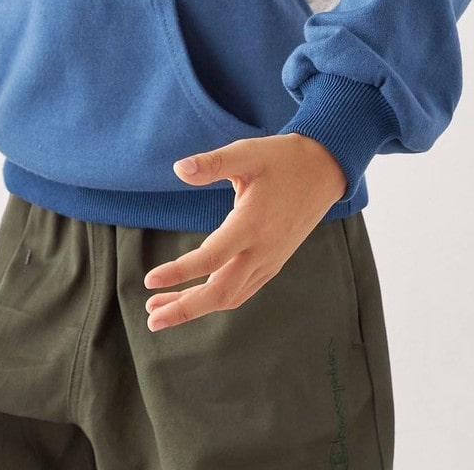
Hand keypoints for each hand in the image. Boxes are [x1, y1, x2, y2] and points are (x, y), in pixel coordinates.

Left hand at [142, 132, 347, 332]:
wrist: (324, 171)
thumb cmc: (282, 158)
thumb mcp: (247, 153)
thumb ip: (213, 163)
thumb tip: (179, 169)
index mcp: (253, 224)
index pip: (211, 258)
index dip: (180, 272)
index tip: (150, 280)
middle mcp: (262, 250)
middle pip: (221, 292)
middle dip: (184, 309)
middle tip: (151, 320)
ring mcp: (270, 260)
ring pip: (230, 296)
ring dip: (196, 306)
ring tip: (161, 310)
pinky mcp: (273, 262)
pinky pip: (242, 290)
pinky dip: (216, 299)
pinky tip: (195, 296)